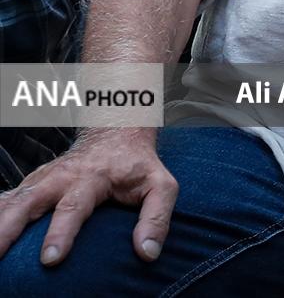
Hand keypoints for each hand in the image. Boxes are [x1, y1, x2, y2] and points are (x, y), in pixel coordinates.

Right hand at [0, 128, 176, 266]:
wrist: (117, 132)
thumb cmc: (138, 164)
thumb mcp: (160, 185)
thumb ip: (156, 217)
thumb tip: (147, 253)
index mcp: (92, 178)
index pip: (74, 207)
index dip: (61, 233)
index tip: (50, 259)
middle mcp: (61, 178)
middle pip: (29, 202)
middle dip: (10, 229)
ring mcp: (42, 180)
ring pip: (12, 201)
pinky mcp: (31, 185)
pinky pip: (6, 200)